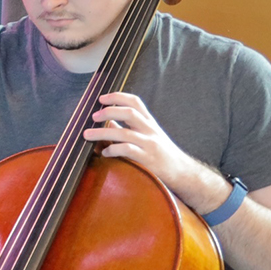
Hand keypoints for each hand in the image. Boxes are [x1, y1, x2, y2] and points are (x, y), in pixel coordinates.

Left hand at [82, 92, 226, 210]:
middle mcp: (150, 130)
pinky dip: (112, 149)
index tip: (101, 98)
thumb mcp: (148, 137)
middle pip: (129, 113)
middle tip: (93, 116)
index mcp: (150, 123)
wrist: (183, 172)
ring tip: (87, 135)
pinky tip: (104, 152)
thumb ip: (129, 129)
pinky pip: (127, 150)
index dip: (118, 97)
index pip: (135, 102)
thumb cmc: (162, 154)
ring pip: (124, 133)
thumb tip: (109, 122)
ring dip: (102, 133)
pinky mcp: (148, 159)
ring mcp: (150, 144)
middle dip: (109, 111)